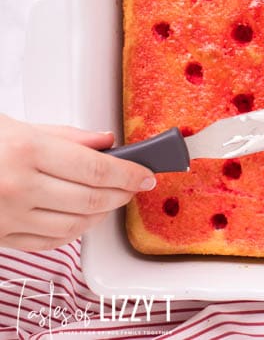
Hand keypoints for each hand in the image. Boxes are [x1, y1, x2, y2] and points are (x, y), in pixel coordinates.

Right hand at [0, 114, 155, 250]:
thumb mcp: (17, 126)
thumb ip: (67, 136)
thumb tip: (106, 143)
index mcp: (26, 152)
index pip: (96, 169)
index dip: (129, 174)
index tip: (147, 174)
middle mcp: (18, 187)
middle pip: (92, 198)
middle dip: (122, 193)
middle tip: (136, 186)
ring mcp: (8, 216)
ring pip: (76, 224)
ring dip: (103, 213)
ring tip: (113, 199)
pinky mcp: (0, 237)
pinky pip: (51, 241)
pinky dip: (77, 230)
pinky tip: (85, 217)